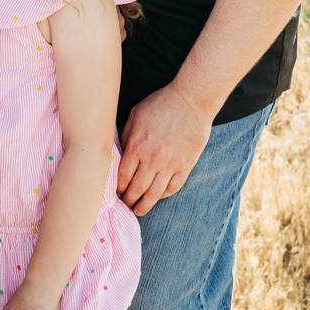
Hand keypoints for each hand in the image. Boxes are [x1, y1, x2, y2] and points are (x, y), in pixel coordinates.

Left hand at [116, 83, 211, 214]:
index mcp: (136, 146)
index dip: (118, 189)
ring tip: (140, 210)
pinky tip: (159, 196)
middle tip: (126, 206)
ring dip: (145, 205)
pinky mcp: (186, 164)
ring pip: (155, 194)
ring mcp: (170, 164)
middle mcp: (152, 159)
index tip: (117, 194)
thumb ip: (126, 137)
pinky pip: (173, 187)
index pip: (123, 177)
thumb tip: (119, 155)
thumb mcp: (135, 115)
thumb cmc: (161, 103)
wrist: (191, 99)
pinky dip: (165, 195)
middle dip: (129, 201)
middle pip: (137, 189)